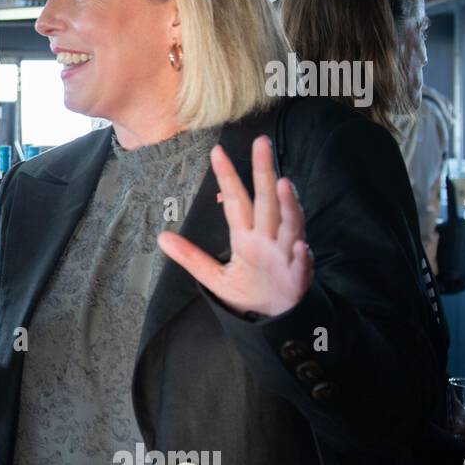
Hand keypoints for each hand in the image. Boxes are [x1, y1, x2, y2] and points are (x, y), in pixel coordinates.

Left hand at [157, 136, 312, 317]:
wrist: (273, 321)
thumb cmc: (248, 293)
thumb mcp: (214, 277)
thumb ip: (191, 257)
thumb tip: (161, 237)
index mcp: (247, 237)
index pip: (236, 201)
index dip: (227, 177)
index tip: (217, 152)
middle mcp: (268, 239)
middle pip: (266, 200)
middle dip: (263, 172)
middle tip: (261, 143)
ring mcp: (285, 255)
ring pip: (290, 225)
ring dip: (289, 206)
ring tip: (283, 184)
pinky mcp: (297, 277)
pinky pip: (302, 264)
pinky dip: (302, 256)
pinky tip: (301, 247)